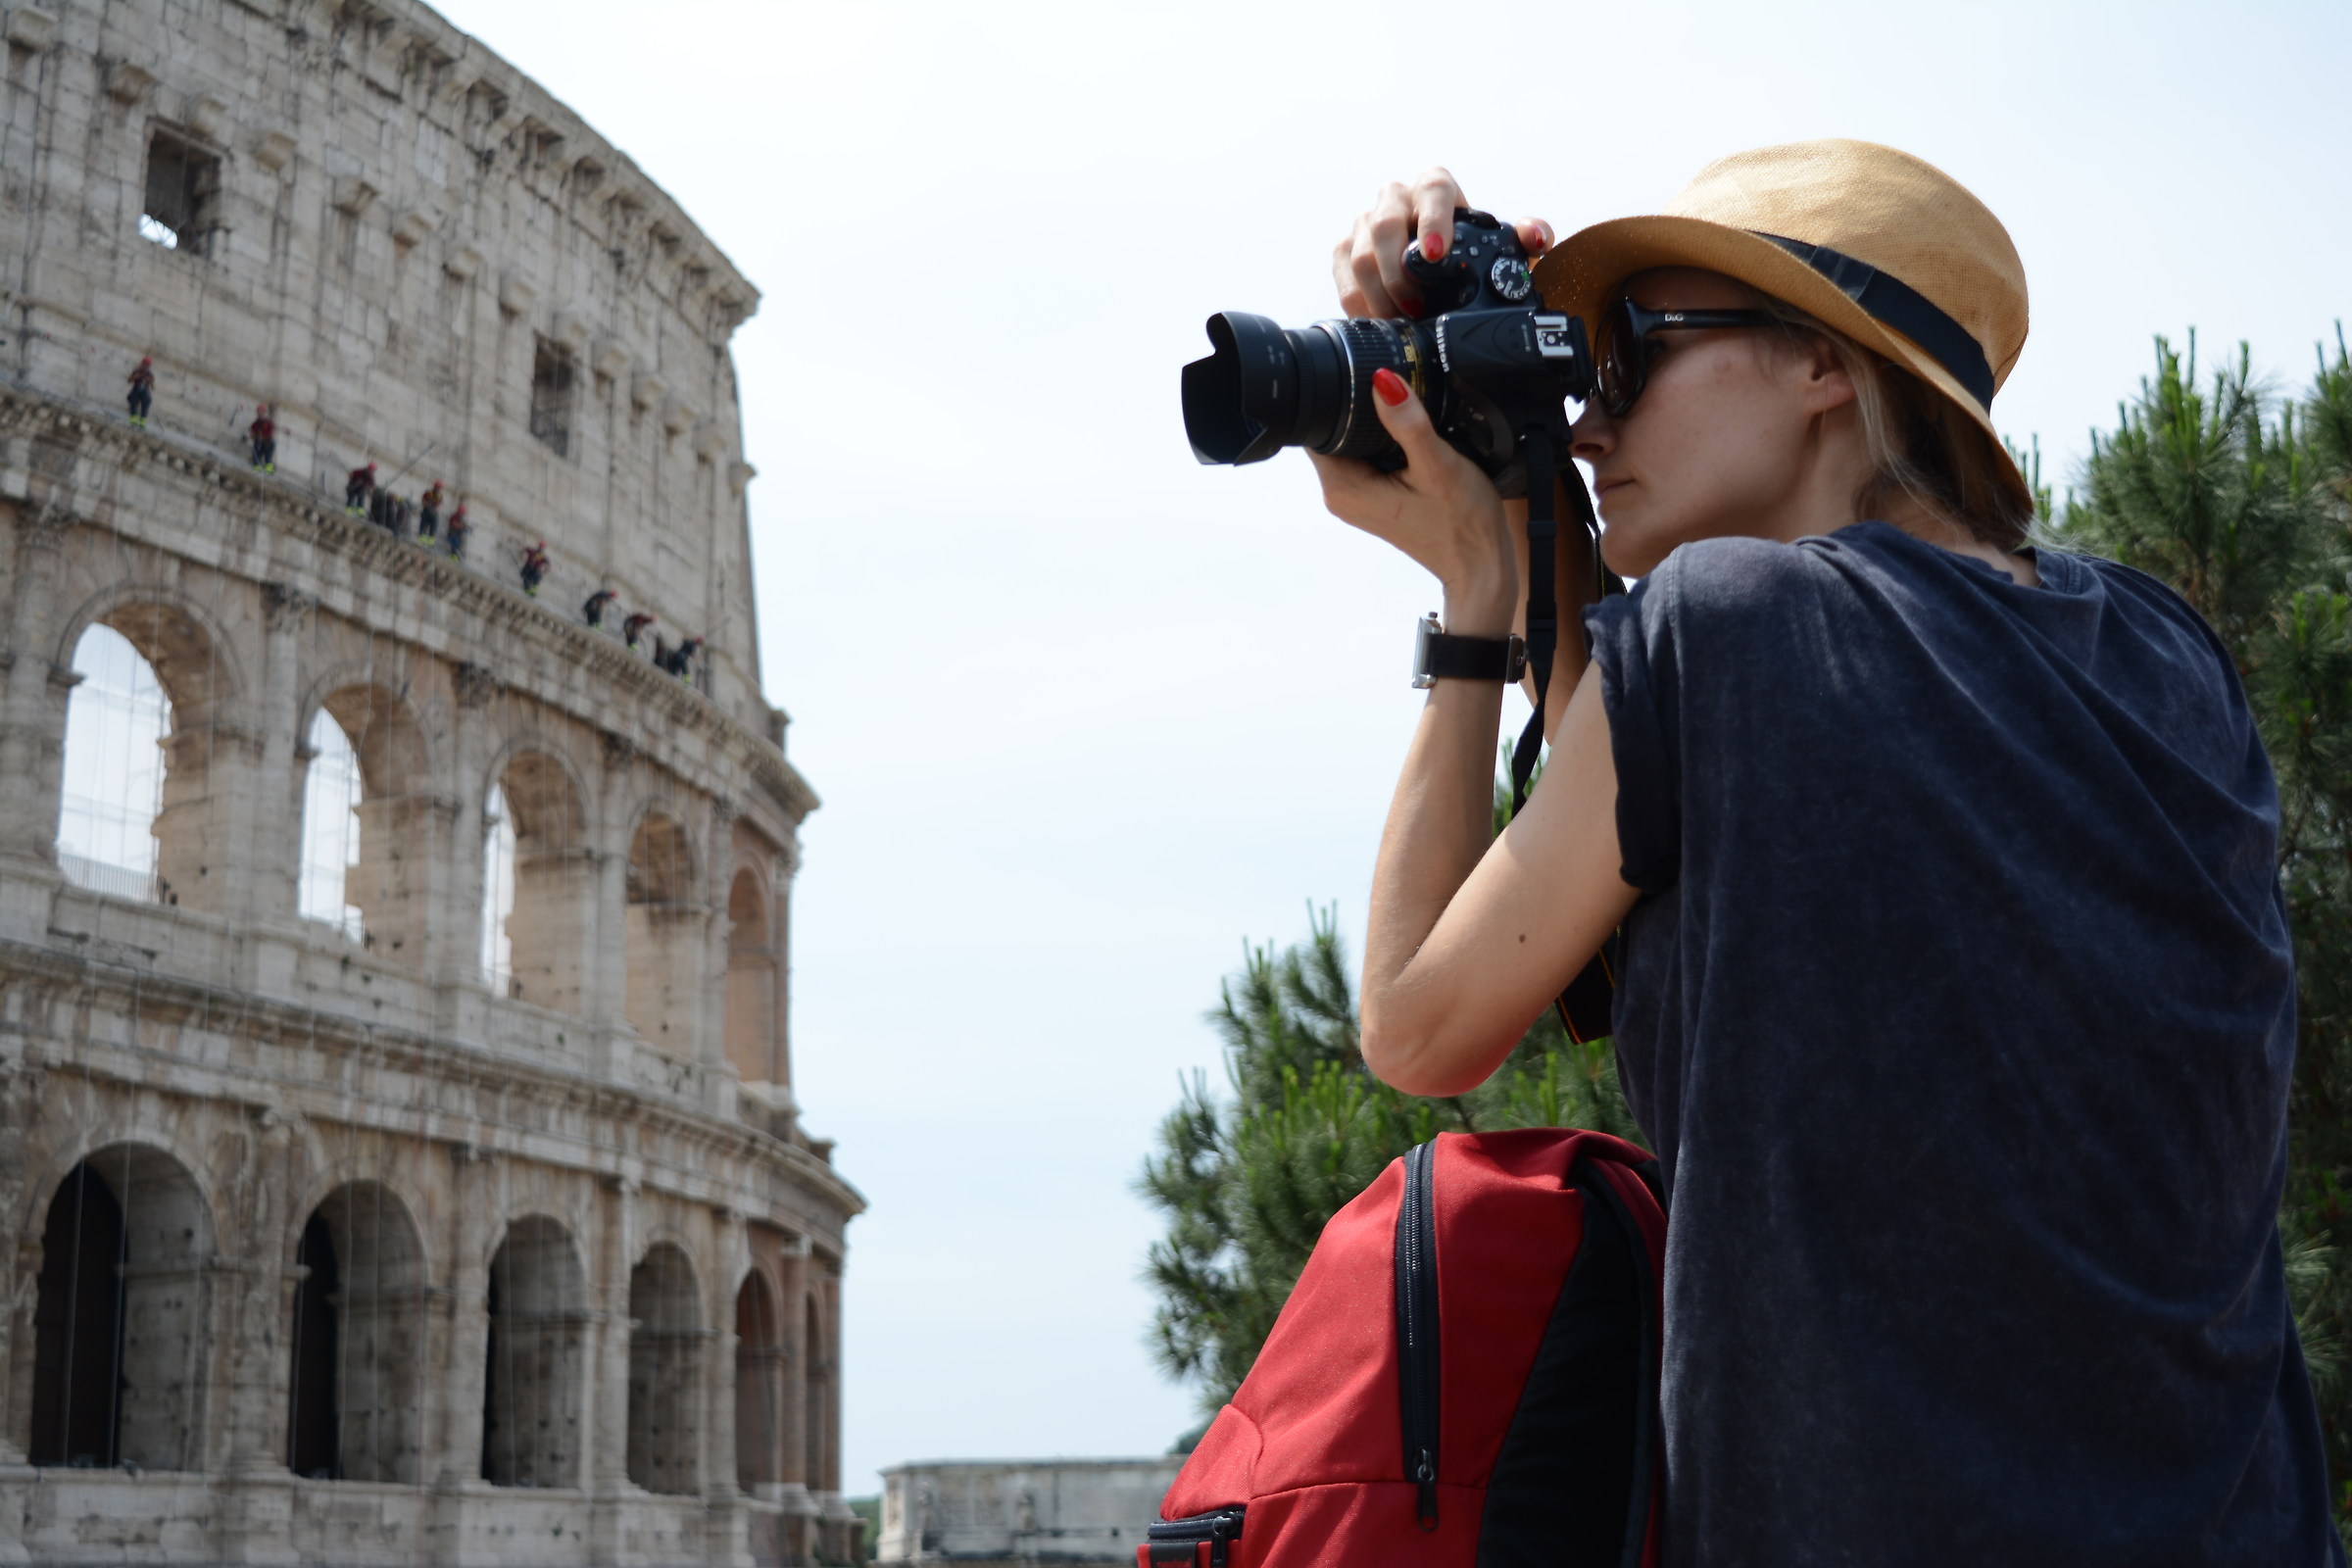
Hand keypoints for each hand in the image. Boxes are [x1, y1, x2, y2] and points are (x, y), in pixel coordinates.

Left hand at [1310, 370, 1516, 632]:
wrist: (1480, 566)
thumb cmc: (1462, 524)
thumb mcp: (1437, 464)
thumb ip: (1408, 422)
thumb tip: (1383, 381)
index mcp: (1343, 488)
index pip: (1315, 429)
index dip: (1336, 400)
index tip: (1363, 384)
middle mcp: (1341, 498)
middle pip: (1331, 435)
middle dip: (1357, 412)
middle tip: (1396, 401)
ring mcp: (1356, 501)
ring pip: (1351, 446)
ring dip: (1373, 429)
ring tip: (1407, 425)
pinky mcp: (1374, 501)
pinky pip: (1367, 461)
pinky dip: (1384, 447)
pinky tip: (1410, 445)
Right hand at [1331, 168, 1554, 319]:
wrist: (1435, 274)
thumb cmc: (1470, 256)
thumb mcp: (1502, 250)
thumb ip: (1526, 239)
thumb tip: (1537, 237)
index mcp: (1436, 188)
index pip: (1432, 190)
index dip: (1433, 220)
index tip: (1435, 254)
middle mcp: (1396, 199)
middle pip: (1384, 225)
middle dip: (1398, 273)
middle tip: (1416, 308)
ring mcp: (1366, 224)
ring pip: (1359, 254)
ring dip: (1378, 294)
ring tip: (1400, 322)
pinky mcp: (1346, 251)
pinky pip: (1344, 276)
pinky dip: (1359, 304)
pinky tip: (1377, 322)